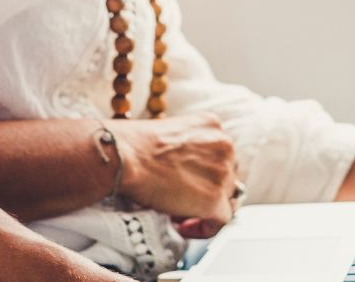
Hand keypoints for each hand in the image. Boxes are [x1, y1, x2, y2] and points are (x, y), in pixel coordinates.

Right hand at [109, 112, 238, 226]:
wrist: (126, 156)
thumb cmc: (135, 145)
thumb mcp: (170, 133)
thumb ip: (188, 148)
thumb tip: (187, 171)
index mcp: (212, 126)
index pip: (221, 156)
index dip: (205, 174)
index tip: (190, 184)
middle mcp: (224, 145)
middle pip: (227, 177)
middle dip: (206, 191)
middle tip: (182, 201)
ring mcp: (223, 172)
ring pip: (226, 199)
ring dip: (205, 209)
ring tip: (179, 214)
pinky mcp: (215, 198)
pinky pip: (221, 221)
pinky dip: (205, 228)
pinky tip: (184, 226)